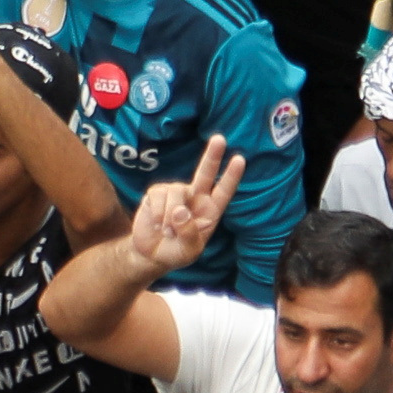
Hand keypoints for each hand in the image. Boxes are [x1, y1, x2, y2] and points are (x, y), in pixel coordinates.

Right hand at [125, 134, 244, 277]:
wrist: (151, 254)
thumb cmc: (176, 252)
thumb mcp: (189, 251)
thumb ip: (189, 234)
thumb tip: (180, 211)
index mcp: (210, 211)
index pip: (223, 191)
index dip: (231, 176)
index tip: (240, 159)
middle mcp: (195, 197)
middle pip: (205, 173)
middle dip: (212, 156)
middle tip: (219, 139)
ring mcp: (176, 193)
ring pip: (176, 193)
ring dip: (169, 217)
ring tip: (167, 231)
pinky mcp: (157, 193)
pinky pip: (158, 197)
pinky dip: (157, 214)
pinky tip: (156, 223)